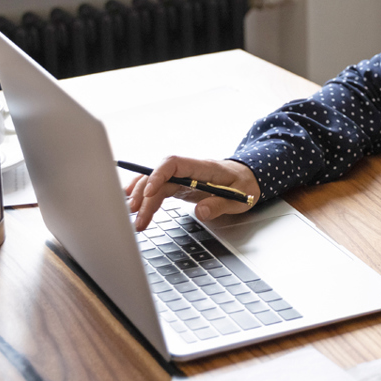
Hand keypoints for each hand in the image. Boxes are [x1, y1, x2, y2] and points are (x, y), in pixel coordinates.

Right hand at [124, 156, 261, 230]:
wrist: (248, 178)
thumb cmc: (245, 184)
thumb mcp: (240, 198)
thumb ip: (220, 204)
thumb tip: (201, 211)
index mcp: (203, 167)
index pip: (173, 163)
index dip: (158, 175)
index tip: (150, 192)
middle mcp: (188, 170)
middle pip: (159, 177)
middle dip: (145, 195)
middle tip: (138, 217)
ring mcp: (182, 177)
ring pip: (155, 183)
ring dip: (141, 197)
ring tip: (133, 216)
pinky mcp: (179, 186)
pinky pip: (158, 188)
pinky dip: (144, 194)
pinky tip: (132, 202)